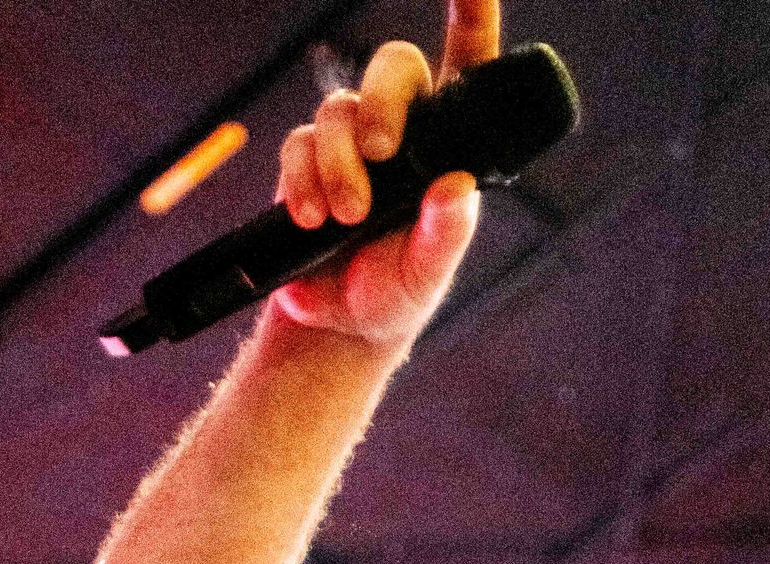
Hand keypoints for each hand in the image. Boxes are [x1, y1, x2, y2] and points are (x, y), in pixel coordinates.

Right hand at [268, 1, 498, 346]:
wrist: (335, 326)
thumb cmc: (393, 294)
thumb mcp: (426, 276)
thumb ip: (444, 235)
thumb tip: (456, 188)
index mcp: (446, 142)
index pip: (468, 62)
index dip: (471, 13)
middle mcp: (401, 128)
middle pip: (394, 67)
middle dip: (383, 102)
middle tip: (381, 154)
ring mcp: (350, 140)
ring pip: (339, 110)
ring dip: (338, 163)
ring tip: (343, 220)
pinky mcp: (307, 161)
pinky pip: (298, 145)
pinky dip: (302, 180)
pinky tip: (311, 219)